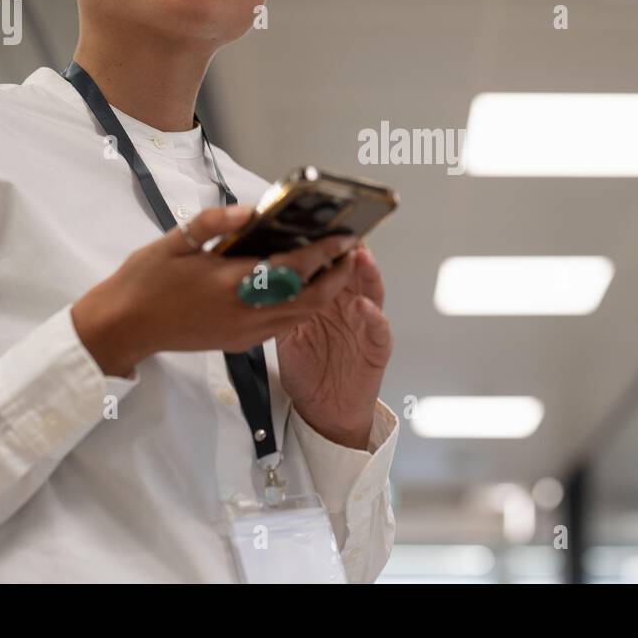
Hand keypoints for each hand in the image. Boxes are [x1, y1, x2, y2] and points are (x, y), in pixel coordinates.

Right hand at [70, 204, 357, 375]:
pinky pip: (283, 327)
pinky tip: (304, 288)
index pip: (293, 268)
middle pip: (310, 299)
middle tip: (350, 253)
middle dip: (337, 277)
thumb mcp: (175, 240)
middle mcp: (244, 312)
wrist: (124, 327)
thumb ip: (214, 223)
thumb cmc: (146, 279)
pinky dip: (302, 308)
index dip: (325, 253)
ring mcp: (244, 332)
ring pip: (301, 316)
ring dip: (324, 294)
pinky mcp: (239, 343)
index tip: (346, 236)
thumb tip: (250, 209)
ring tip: (334, 267)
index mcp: (230, 284)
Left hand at [277, 245, 392, 449]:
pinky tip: (365, 307)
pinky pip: (379, 330)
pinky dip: (374, 317)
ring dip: (367, 273)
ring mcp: (365, 325)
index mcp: (328, 299)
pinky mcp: (376, 348)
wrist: (325, 410)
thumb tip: (257, 276)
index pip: (328, 265)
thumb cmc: (307, 369)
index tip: (315, 227)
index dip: (324, 247)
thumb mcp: (286, 330)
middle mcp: (349, 307)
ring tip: (360, 258)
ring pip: (371, 292)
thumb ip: (282, 303)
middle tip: (342, 232)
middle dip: (349, 250)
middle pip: (352, 271)